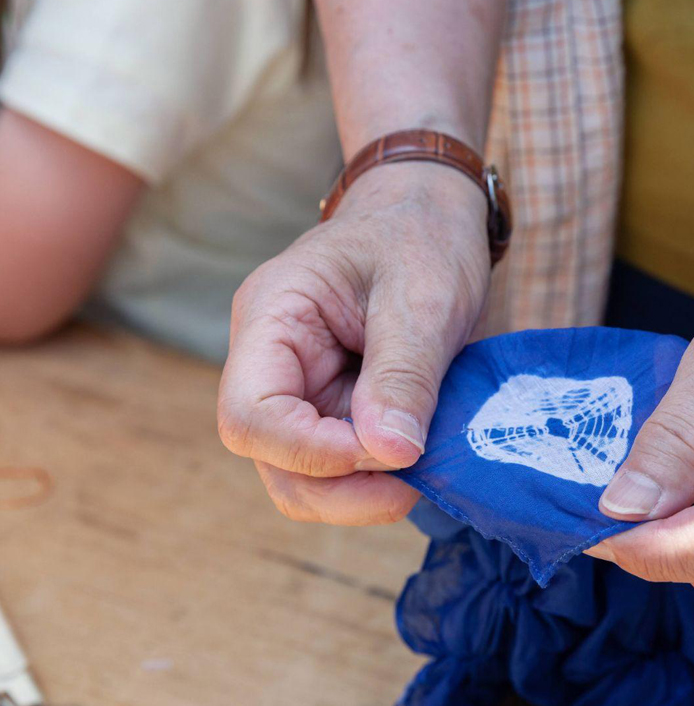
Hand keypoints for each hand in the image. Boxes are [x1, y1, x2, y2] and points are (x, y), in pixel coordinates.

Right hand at [217, 163, 489, 524]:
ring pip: (305, 478)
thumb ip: (403, 373)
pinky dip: (381, 477)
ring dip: (363, 492)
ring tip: (426, 468)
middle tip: (417, 476)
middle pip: (274, 462)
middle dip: (342, 489)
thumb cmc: (422, 235)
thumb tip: (390, 452)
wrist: (431, 213)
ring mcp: (302, 391)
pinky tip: (424, 457)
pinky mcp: (336, 409)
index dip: (312, 452)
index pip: (250, 415)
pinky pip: (343, 466)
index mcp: (271, 320)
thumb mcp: (423, 296)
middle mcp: (272, 364)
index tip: (389, 449)